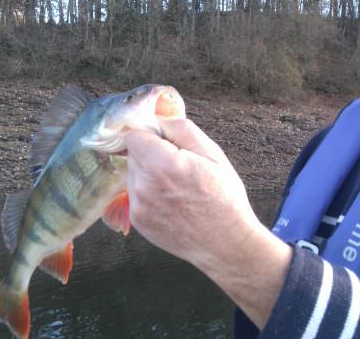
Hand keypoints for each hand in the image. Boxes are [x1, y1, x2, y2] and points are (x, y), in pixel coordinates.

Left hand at [122, 118, 259, 268]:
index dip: (151, 134)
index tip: (166, 141)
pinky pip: (135, 195)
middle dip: (151, 153)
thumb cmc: (224, 198)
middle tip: (180, 166)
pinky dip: (149, 193)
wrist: (225, 244)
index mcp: (161, 164)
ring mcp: (138, 206)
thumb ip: (181, 129)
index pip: (133, 134)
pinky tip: (172, 201)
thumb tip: (158, 116)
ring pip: (133, 174)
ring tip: (177, 186)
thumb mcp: (212, 154)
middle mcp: (143, 186)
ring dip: (149, 173)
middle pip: (133, 153)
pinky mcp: (138, 221)